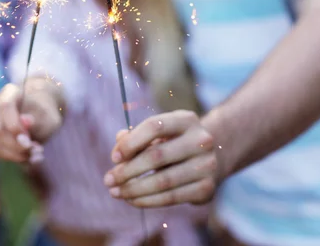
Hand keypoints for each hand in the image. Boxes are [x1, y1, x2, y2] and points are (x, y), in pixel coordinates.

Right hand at [0, 81, 61, 163]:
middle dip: (16, 146)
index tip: (29, 142)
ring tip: (33, 154)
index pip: (5, 106)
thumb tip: (26, 120)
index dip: (15, 126)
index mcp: (10, 91)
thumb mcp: (48, 118)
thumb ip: (37, 121)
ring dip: (15, 154)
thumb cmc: (44, 116)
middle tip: (35, 151)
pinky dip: (9, 157)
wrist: (38, 118)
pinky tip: (24, 156)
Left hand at [103, 110, 218, 207]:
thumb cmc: (173, 143)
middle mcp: (201, 140)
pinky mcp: (207, 188)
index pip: (154, 126)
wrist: (211, 159)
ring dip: (133, 189)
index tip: (114, 158)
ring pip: (163, 181)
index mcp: (186, 120)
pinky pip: (172, 197)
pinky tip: (132, 200)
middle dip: (127, 171)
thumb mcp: (157, 133)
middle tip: (108, 180)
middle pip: (156, 156)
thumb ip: (135, 137)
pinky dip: (147, 200)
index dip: (131, 142)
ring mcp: (207, 165)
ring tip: (115, 192)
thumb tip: (118, 147)